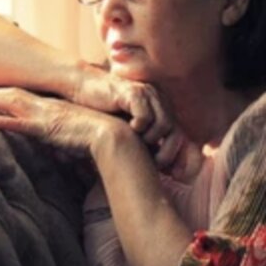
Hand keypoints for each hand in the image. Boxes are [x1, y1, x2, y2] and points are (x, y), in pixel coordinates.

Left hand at [0, 87, 124, 157]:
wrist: (112, 137)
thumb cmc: (100, 140)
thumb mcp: (78, 141)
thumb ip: (65, 146)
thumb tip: (61, 156)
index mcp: (56, 109)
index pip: (28, 99)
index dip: (10, 97)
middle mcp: (48, 108)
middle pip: (16, 96)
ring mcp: (46, 116)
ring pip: (13, 104)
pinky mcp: (46, 129)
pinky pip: (20, 124)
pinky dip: (3, 121)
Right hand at [72, 65, 201, 178]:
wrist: (85, 91)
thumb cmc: (104, 113)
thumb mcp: (128, 131)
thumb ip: (143, 144)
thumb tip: (157, 170)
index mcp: (161, 109)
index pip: (180, 136)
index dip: (179, 157)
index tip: (172, 174)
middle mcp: (159, 100)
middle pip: (176, 133)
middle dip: (168, 154)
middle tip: (157, 166)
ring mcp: (148, 94)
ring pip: (164, 124)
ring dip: (152, 140)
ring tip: (141, 146)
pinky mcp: (133, 91)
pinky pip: (145, 114)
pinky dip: (140, 126)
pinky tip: (130, 130)